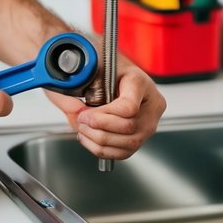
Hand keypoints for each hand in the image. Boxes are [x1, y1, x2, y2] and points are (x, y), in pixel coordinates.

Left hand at [46, 59, 165, 160]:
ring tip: (84, 130)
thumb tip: (71, 111)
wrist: (115, 74)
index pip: (128, 107)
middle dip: (99, 128)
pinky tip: (89, 138)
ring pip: (128, 143)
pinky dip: (102, 149)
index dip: (103, 116)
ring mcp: (149, 123)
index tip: (85, 114)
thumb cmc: (104, 70)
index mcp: (140, 82)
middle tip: (81, 121)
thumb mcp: (87, 72)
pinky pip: (124, 153)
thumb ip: (76, 88)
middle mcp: (151, 105)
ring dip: (99, 140)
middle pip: (129, 127)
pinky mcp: (141, 137)